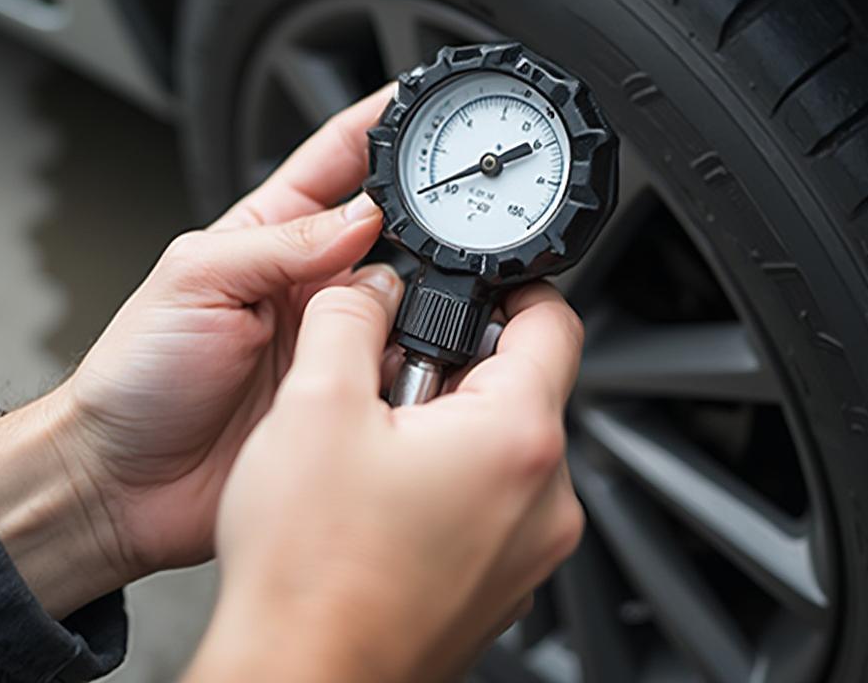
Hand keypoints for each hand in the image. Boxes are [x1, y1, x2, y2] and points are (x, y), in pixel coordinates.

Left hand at [0, 85, 394, 618]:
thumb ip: (281, 243)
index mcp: (272, 230)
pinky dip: (429, 348)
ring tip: (445, 276)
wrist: (126, 481)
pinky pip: (407, 356)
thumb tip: (361, 215)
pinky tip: (433, 342)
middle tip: (462, 197)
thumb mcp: (195, 278)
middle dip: (429, 204)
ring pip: (412, 289)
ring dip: (433, 281)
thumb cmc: (140, 372)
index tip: (426, 97)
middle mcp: (313, 276)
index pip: (340, 156)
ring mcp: (335, 333)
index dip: (384, 123)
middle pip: (392, 223)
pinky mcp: (349, 387)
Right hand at [185, 278, 584, 682]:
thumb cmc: (311, 573)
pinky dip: (449, 480)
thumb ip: (350, 315)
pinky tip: (386, 500)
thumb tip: (373, 285)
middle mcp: (544, 500)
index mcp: (518, 439)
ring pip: (502, 444)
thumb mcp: (315, 402)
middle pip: (523, 384)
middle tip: (388, 381)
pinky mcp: (501, 583)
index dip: (512, 287)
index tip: (475, 285)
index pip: (555, 320)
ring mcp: (528, 550)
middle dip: (455, 364)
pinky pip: (492, 500)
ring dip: (447, 424)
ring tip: (378, 450)